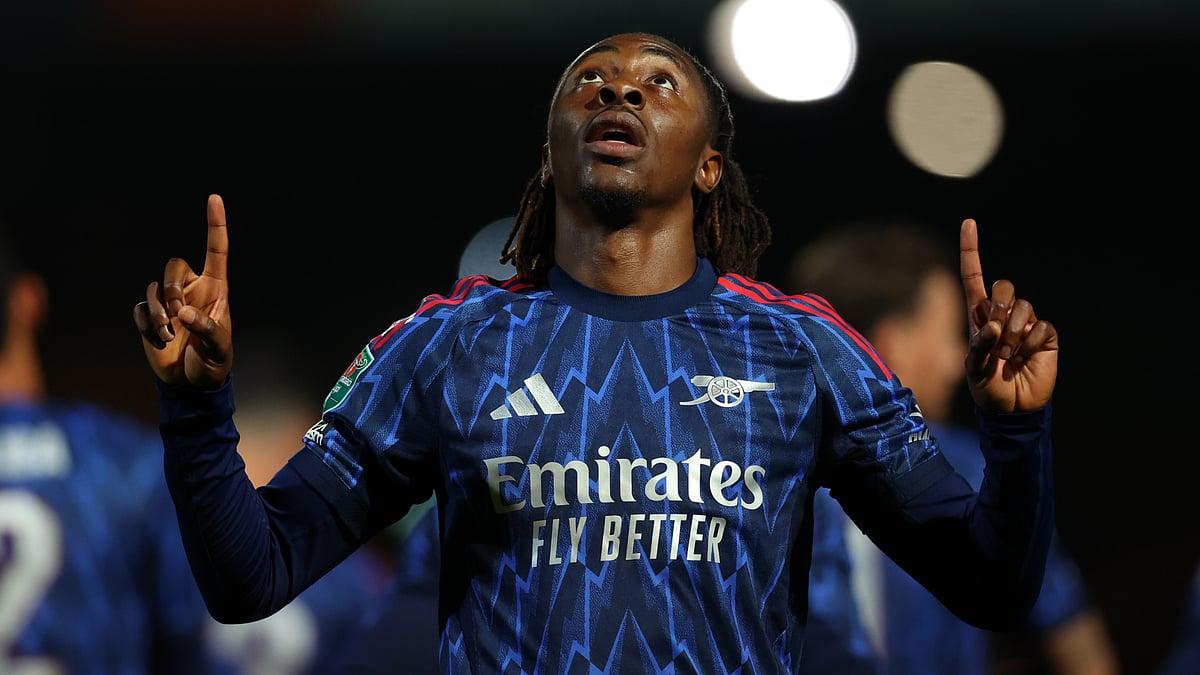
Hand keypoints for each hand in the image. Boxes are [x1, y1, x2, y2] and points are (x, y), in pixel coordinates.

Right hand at [132, 194, 232, 388]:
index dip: (215, 225)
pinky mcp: (149, 317)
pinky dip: (145, 325)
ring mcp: (168, 303)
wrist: (192, 384)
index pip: (216, 251)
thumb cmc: (213, 362)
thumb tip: (183, 313)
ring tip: (169, 335)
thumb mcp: (219, 349)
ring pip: (153, 290)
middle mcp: (191, 290)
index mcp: (215, 289)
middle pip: (174, 266)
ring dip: (158, 313)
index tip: (214, 198)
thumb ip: (206, 330)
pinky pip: (139, 309)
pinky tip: (158, 342)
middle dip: (171, 287)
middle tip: (177, 314)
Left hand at [959, 218, 1057, 412]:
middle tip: (996, 338)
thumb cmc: (986, 388)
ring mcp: (1025, 324)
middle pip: (1004, 287)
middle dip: (999, 308)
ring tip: (1008, 356)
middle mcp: (1002, 315)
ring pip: (1024, 307)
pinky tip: (1026, 358)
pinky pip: (1041, 326)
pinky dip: (1030, 344)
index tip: (969, 223)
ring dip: (1013, 334)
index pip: (973, 276)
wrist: (1012, 408)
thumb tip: (995, 325)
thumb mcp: (972, 369)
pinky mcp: (1045, 335)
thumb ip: (979, 346)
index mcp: (978, 316)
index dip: (971, 250)